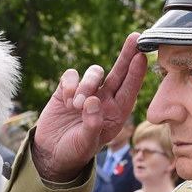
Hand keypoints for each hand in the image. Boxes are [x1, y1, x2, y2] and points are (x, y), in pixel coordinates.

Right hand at [32, 33, 147, 181]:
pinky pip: (72, 75)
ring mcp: (86, 93)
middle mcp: (105, 100)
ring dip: (87, 84)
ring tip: (77, 104)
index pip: (130, 90)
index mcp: (116, 114)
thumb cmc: (75, 151)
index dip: (136, 73)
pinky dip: (70, 83)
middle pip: (119, 72)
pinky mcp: (67, 90)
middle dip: (126, 55)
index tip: (140, 56)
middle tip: (134, 38)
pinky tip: (67, 99)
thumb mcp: (86, 143)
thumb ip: (92, 124)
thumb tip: (92, 101)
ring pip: (95, 73)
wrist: (51, 153)